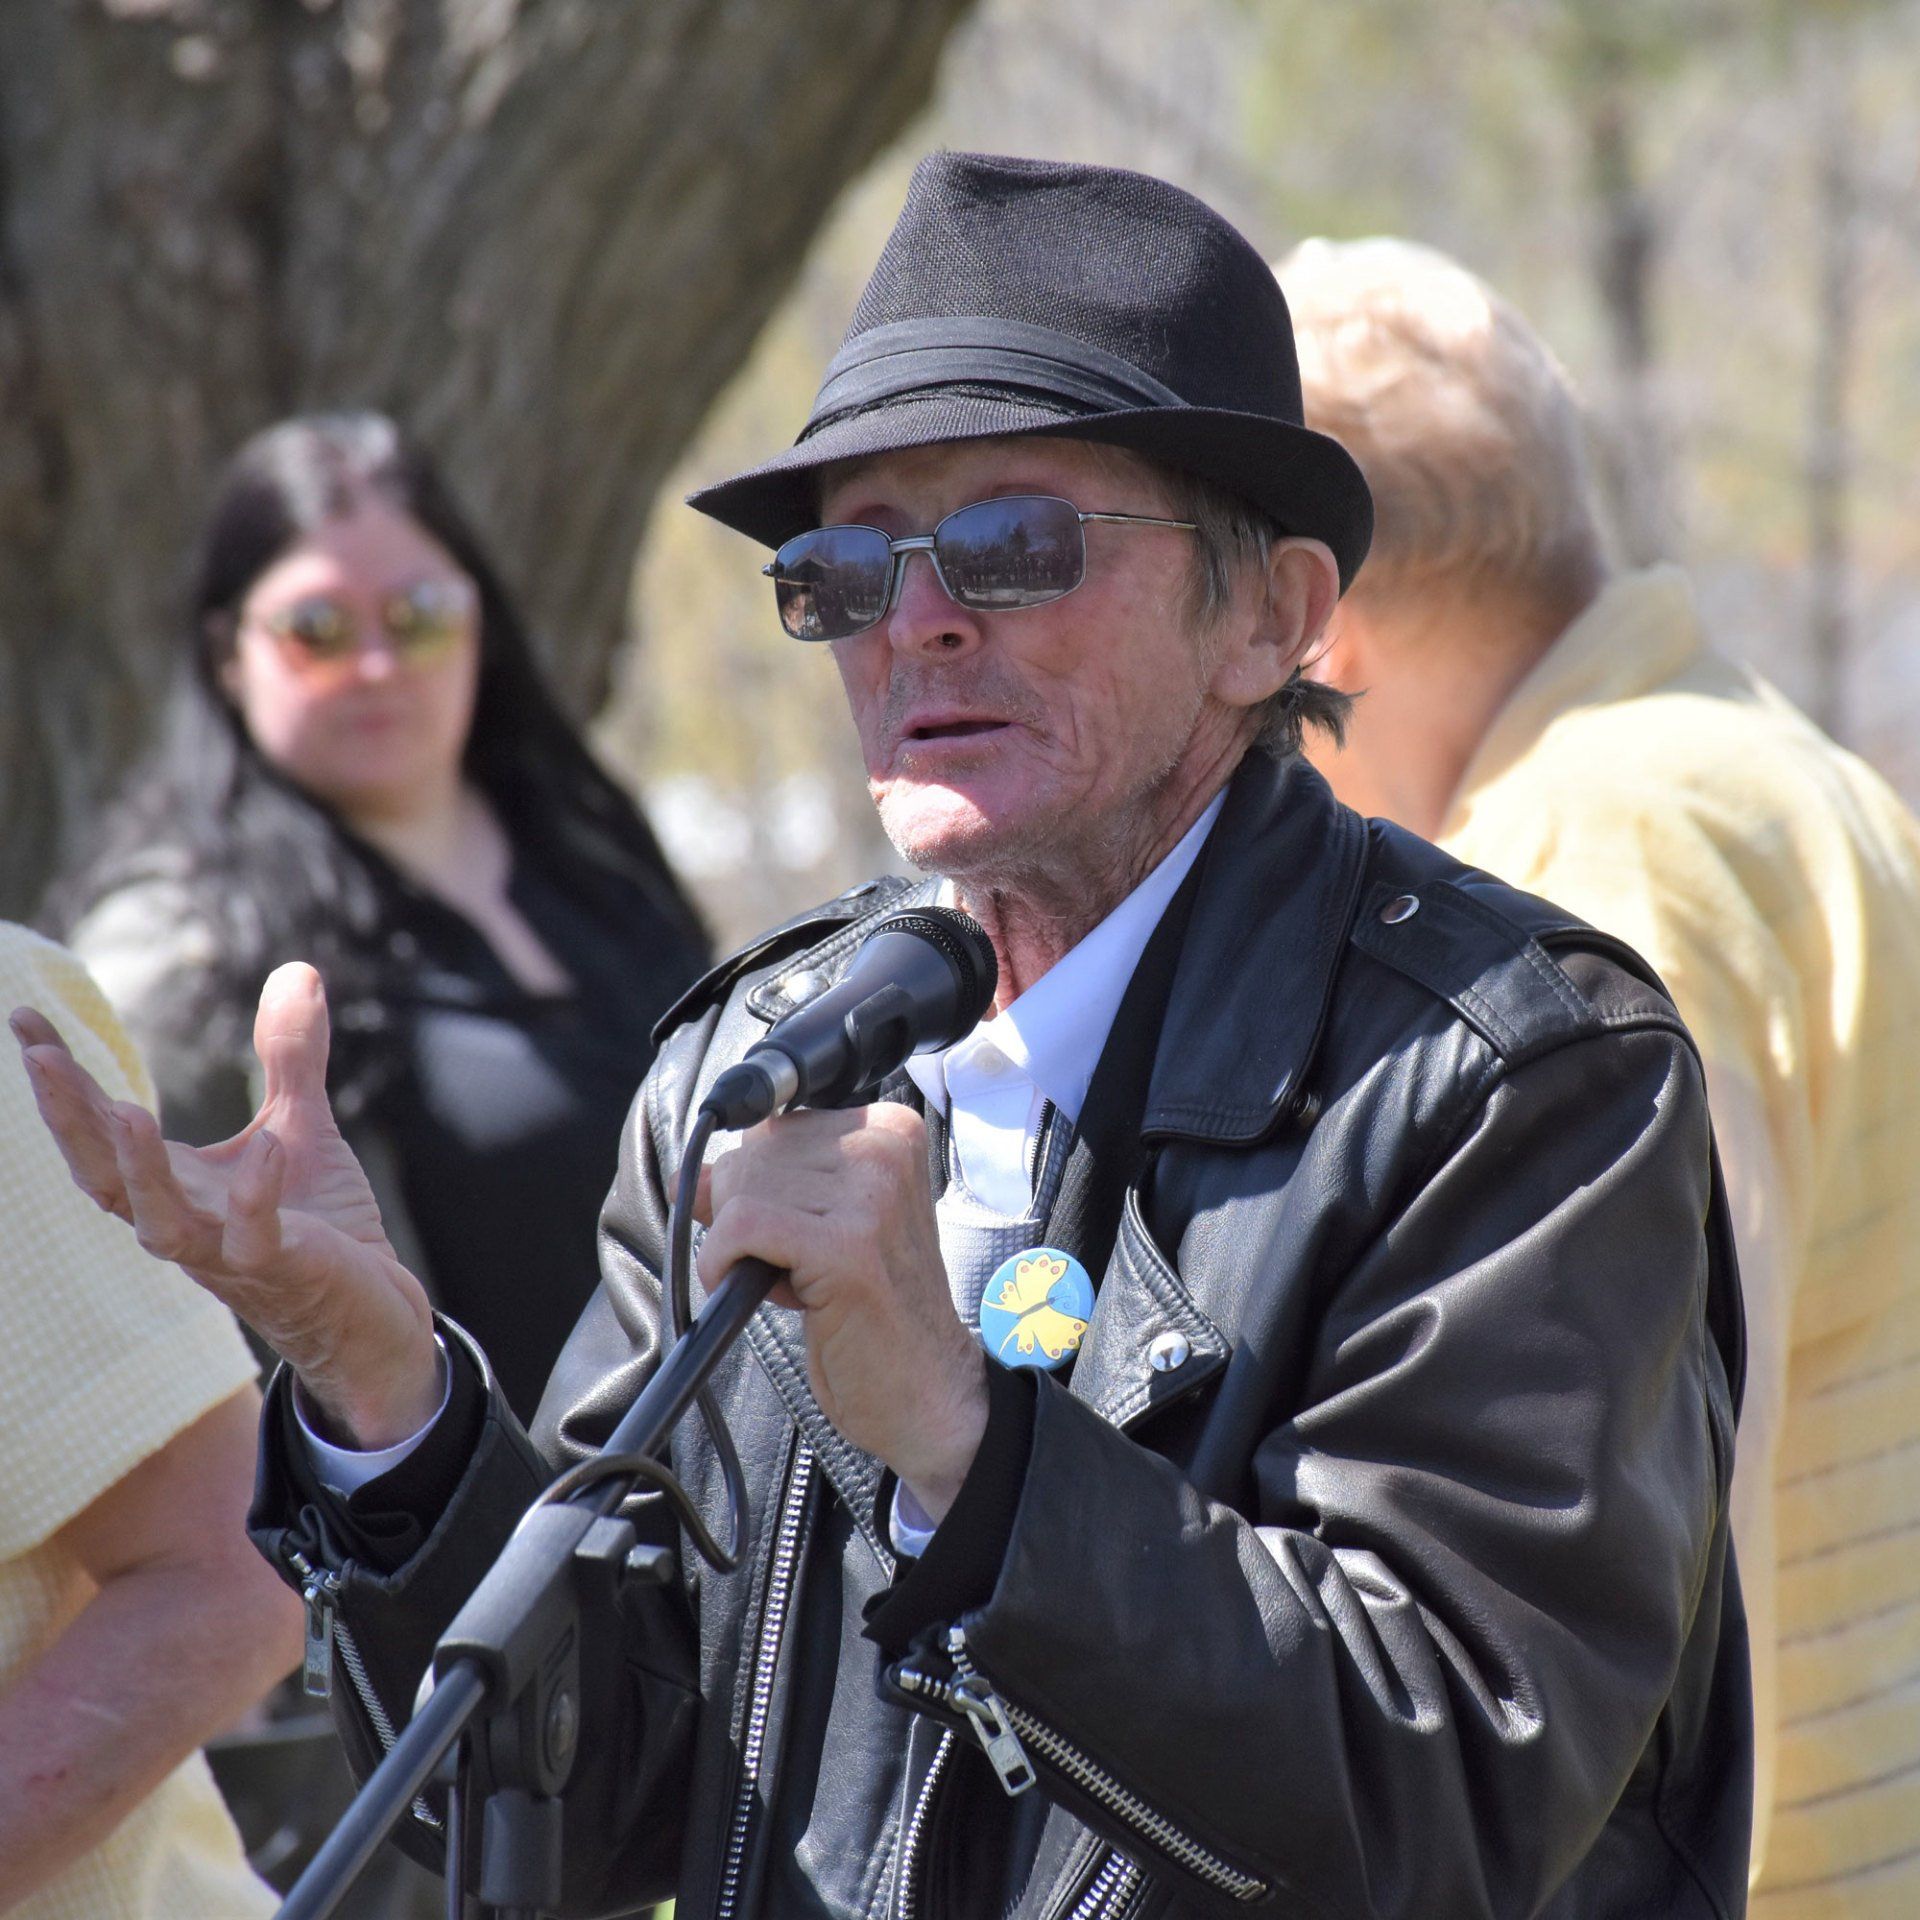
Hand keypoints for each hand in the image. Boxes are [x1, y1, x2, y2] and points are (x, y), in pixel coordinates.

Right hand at [11, 962, 438, 1447]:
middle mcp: (186, 1223)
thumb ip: (289, 1056)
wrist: (372, 1310)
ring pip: (160, 1224)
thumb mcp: (298, 1125)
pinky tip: (266, 1149)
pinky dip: (256, 1197)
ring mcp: (228, 1254)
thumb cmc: (324, 1225)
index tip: (25, 1019)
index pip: (100, 1133)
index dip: (60, 1083)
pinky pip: (255, 1237)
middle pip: (102, 1179)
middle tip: (40, 1056)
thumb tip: (297, 970)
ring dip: (139, 1169)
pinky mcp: (282, 1269)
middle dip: (69, 1120)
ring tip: (124, 1108)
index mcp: (178, 1187)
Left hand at [696, 1103, 986, 1520]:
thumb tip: (690, 1177)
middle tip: (800, 1264)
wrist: (926, 1388)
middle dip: (750, 1215)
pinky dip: (725, 1264)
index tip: (795, 1230)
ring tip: (802, 1281)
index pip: (776, 1127)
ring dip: (744, 1249)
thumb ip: (763, 1188)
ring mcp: (870, 1194)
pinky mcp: (844, 1244)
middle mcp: (885, 1149)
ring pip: (740, 1190)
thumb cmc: (875, 1312)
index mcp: (890, 1131)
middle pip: (754, 1153)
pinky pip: (739, 1228)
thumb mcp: (821, 1227)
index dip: (762, 1185)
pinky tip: (764, 1291)